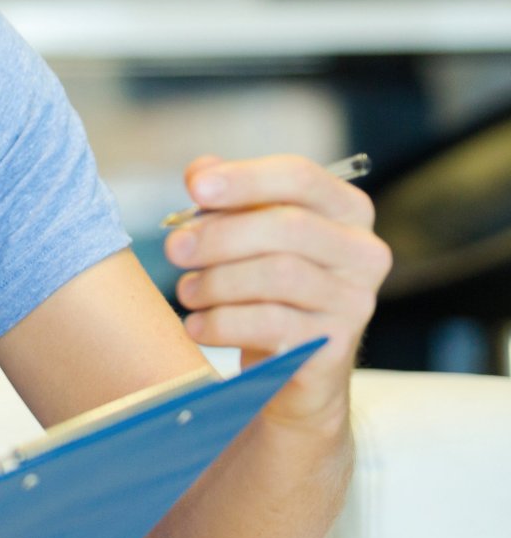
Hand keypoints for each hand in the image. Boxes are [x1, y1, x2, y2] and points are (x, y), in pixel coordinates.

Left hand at [166, 153, 391, 425]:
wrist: (293, 364)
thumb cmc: (264, 284)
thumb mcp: (248, 233)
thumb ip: (225, 197)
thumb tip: (201, 173)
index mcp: (345, 209)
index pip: (300, 177)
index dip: (245, 179)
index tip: (196, 189)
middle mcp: (363, 251)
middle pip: (288, 226)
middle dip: (220, 235)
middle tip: (175, 249)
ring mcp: (355, 300)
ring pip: (278, 275)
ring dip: (217, 281)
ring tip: (187, 291)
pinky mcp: (336, 345)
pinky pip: (271, 325)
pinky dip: (221, 322)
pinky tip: (197, 326)